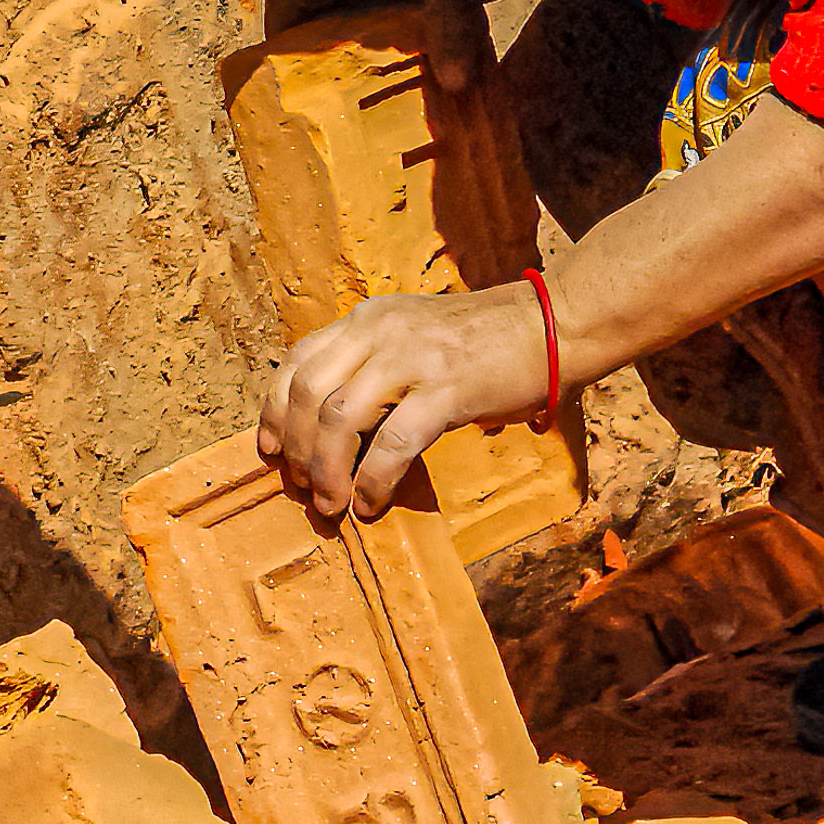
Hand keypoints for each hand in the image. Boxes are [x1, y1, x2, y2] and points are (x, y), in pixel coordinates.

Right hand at [258, 0, 551, 88]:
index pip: (288, 0)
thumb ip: (448, 27)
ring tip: (361, 112)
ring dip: (356, 66)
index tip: (285, 85)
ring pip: (354, 32)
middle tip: (324, 112)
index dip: (277, 40)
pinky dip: (392, 61)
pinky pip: (390, 35)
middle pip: (316, 23)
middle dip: (316, 64)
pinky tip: (409, 92)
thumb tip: (454, 83)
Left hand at [258, 283, 552, 520]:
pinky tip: (370, 504)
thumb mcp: (416, 333)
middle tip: (303, 489)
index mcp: (369, 318)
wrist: (554, 324)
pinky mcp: (447, 389)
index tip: (268, 451)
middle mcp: (380, 331)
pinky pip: (393, 443)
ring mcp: (412, 358)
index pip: (297, 360)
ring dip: (327, 470)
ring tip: (332, 504)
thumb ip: (377, 363)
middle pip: (307, 393)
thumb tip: (340, 424)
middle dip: (295, 449)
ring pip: (339, 419)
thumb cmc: (489, 339)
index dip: (273, 410)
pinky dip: (373, 480)